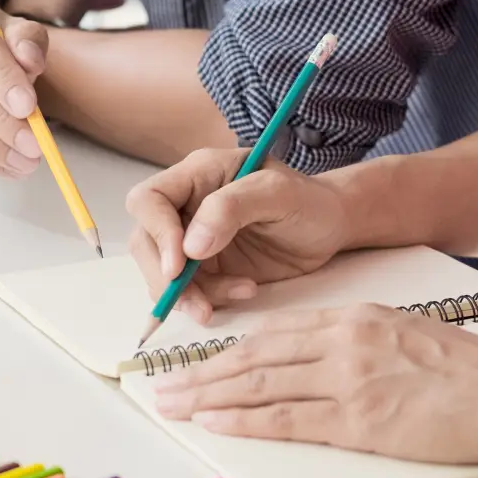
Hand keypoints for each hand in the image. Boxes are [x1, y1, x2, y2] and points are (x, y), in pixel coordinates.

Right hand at [125, 147, 351, 322]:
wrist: (331, 227)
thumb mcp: (279, 193)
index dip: (158, 234)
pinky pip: (190, 292)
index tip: (181, 266)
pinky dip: (211, 300)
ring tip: (238, 294)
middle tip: (198, 303)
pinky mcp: (207, 269)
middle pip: (146, 243)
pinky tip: (247, 291)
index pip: (149, 200)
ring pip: (163, 273)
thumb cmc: (309, 200)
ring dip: (189, 295)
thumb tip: (191, 245)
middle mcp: (187, 206)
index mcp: (198, 174)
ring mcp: (193, 240)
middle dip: (165, 277)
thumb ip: (233, 207)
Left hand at [153, 304, 477, 464]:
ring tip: (172, 404)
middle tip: (162, 383)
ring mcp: (347, 379)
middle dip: (202, 370)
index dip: (231, 347)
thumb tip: (319, 359)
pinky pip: (287, 418)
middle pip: (255, 355)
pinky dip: (244, 419)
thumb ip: (358, 341)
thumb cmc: (468, 369)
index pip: (276, 330)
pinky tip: (214, 420)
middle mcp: (342, 341)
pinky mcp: (358, 421)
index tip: (201, 359)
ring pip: (259, 384)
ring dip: (208, 394)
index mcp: (355, 317)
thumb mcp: (406, 333)